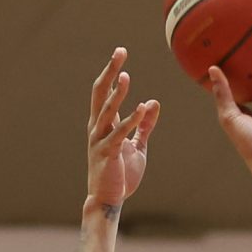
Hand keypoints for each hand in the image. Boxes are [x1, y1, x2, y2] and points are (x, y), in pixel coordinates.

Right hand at [87, 48, 158, 207]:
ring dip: (117, 93)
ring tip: (126, 76)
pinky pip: (120, 133)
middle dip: (110, 72)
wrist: (109, 199)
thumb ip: (144, 125)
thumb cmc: (120, 173)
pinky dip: (132, 120)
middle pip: (101, 93)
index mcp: (103, 124)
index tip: (121, 53)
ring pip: (107, 111)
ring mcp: (101, 140)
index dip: (112, 72)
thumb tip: (153, 104)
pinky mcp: (109, 153)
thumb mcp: (137, 146)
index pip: (104, 92)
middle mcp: (98, 128)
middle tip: (120, 52)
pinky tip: (143, 108)